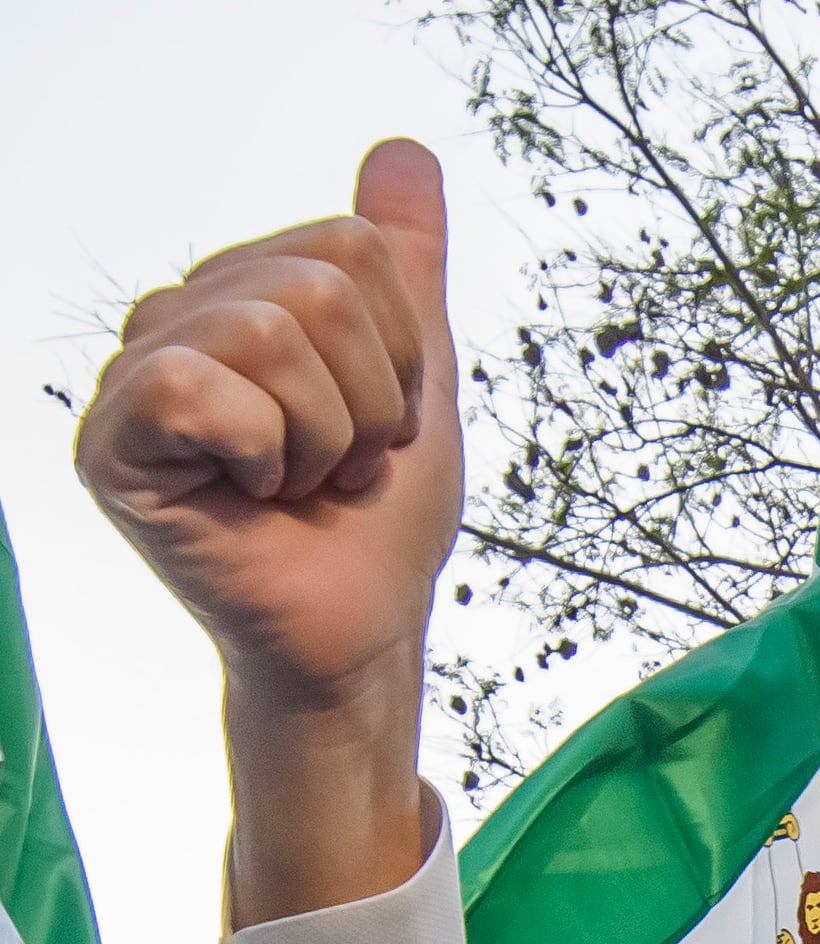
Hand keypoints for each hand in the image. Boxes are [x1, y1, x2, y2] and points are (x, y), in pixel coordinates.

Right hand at [74, 140, 460, 925]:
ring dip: (321, 435)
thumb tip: (402, 152)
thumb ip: (404, 261)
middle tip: (340, 464)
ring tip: (299, 482)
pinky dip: (260, 450)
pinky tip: (251, 493)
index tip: (379, 424)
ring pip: (263, 332)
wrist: (361, 627)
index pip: (351, 247)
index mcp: (246, 296)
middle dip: (365, 399)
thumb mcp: (417, 374)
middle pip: (312, 287)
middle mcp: (179, 322)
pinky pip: (197, 384)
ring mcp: (137, 379)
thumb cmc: (377, 518)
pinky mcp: (113, 441)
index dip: (398, 350)